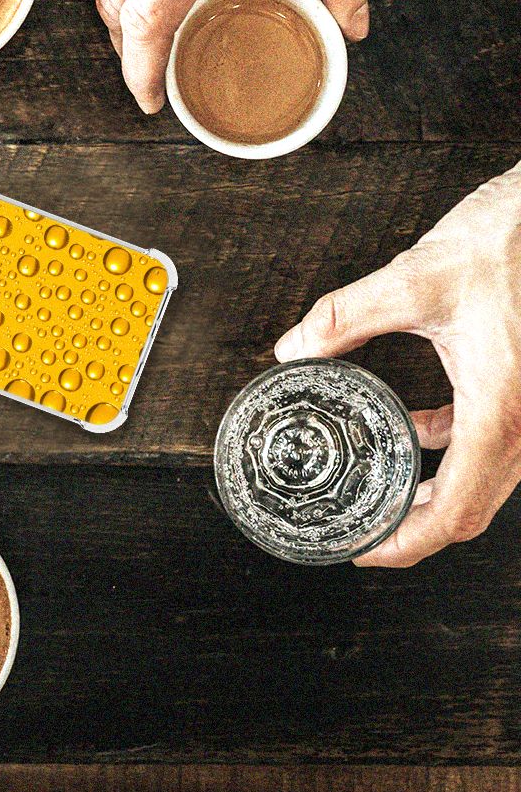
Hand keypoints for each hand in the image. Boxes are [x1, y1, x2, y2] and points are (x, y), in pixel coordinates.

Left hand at [275, 164, 520, 566]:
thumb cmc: (510, 240)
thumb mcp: (414, 279)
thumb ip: (344, 318)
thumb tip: (293, 348)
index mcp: (504, 407)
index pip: (457, 510)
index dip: (408, 542)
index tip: (365, 551)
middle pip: (473, 507)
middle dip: (415, 525)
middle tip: (364, 529)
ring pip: (485, 475)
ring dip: (433, 488)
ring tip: (382, 486)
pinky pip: (490, 436)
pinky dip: (449, 444)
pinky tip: (415, 427)